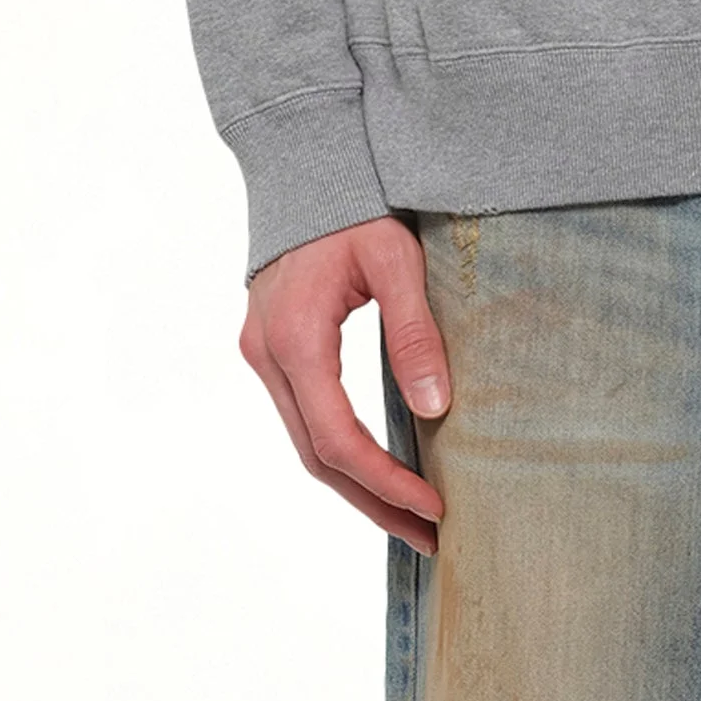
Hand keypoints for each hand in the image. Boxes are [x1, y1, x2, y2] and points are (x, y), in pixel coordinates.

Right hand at [239, 215, 451, 553]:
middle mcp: (268, 357)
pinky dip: (340, 450)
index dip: (386, 481)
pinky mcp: (271, 348)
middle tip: (430, 536)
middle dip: (374, 501)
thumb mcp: (396, 260)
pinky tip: (377, 466)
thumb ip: (414, 332)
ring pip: (307, 441)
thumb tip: (437, 409)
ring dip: (356, 483)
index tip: (435, 506)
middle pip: (318, 457)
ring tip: (410, 516)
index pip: (339, 439)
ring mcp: (263, 354)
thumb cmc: (355, 204)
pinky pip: (304, 416)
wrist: (304, 164)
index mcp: (296, 340)